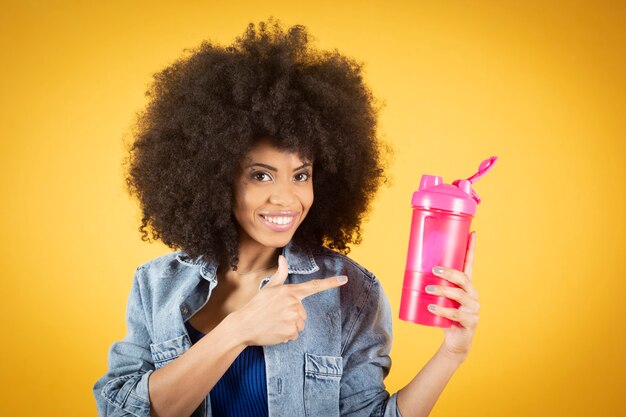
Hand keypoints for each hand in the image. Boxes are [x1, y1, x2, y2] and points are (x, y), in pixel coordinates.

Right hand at [230, 254, 348, 346]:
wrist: (243, 325)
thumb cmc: (256, 306)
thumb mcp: (268, 288)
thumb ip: (280, 274)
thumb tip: (282, 259)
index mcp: (290, 291)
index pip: (314, 286)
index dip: (331, 283)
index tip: (344, 280)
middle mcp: (294, 303)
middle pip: (303, 313)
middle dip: (292, 316)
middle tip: (275, 315)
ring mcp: (293, 318)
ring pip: (300, 324)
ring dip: (290, 326)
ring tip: (274, 323)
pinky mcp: (291, 331)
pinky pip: (295, 335)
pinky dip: (287, 335)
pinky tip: (275, 331)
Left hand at [425, 231, 479, 360]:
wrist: (455, 340)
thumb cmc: (445, 314)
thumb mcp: (439, 297)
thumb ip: (430, 284)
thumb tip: (409, 266)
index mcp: (466, 285)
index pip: (470, 264)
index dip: (471, 249)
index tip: (472, 232)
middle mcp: (473, 294)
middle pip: (464, 279)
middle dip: (449, 273)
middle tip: (434, 270)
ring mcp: (474, 308)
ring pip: (460, 296)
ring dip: (443, 291)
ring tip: (428, 290)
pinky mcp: (471, 321)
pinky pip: (457, 315)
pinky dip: (443, 310)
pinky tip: (433, 308)